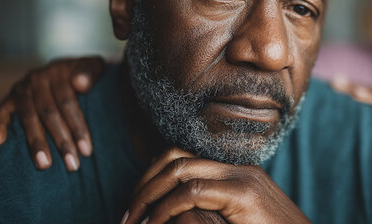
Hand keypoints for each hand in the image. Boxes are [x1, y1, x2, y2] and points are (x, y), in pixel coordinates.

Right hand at [0, 56, 104, 171]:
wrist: (71, 68)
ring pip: (28, 118)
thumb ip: (90, 72)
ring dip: (36, 143)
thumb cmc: (86, 74)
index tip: (86, 151)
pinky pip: (1, 111)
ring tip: (44, 165)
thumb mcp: (94, 67)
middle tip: (72, 165)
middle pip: (49, 113)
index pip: (67, 102)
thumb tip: (80, 84)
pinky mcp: (10, 97)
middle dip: (61, 141)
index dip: (77, 126)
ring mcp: (22, 88)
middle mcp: (38, 79)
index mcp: (59, 72)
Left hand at [122, 148, 310, 223]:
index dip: (152, 175)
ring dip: (147, 195)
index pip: (182, 156)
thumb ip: (213, 210)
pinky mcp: (243, 194)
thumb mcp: (236, 219)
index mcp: (233, 172)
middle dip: (143, 183)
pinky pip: (192, 192)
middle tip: (128, 215)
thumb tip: (178, 213)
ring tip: (134, 221)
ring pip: (178, 168)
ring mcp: (241, 177)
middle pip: (174, 155)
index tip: (137, 206)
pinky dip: (165, 209)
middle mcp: (235, 167)